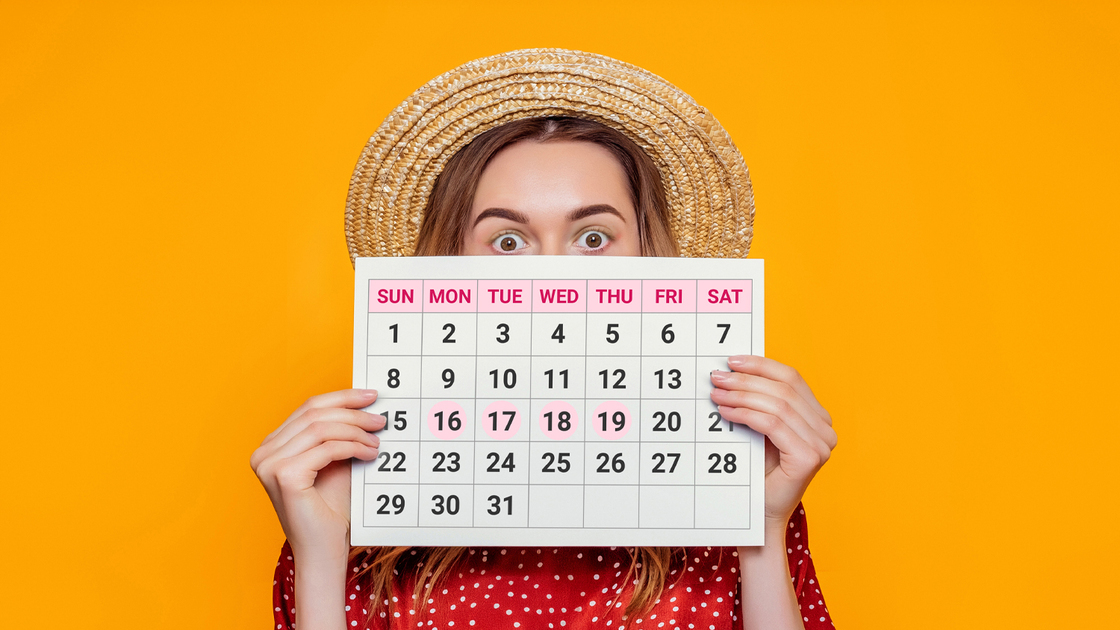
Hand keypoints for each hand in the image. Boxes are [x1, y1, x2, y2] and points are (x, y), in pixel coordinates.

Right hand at [250, 389, 384, 556]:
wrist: (324, 550)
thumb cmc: (331, 510)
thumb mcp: (334, 462)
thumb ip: (339, 434)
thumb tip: (364, 404)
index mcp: (271, 446)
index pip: (308, 408)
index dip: (341, 397)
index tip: (370, 395)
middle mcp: (263, 453)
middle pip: (314, 414)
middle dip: (352, 411)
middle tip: (380, 418)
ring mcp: (269, 464)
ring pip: (321, 428)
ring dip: (355, 430)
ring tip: (377, 439)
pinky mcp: (284, 475)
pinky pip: (326, 448)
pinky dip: (352, 446)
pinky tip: (369, 453)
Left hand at [709, 356, 836, 528]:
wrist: (761, 514)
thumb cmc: (758, 473)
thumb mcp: (760, 430)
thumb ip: (759, 402)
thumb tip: (732, 370)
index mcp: (818, 416)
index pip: (792, 378)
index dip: (761, 365)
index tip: (732, 360)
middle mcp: (826, 428)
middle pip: (784, 389)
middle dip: (747, 380)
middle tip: (717, 378)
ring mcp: (822, 443)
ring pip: (778, 405)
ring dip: (742, 396)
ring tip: (717, 394)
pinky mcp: (810, 457)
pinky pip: (773, 424)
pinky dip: (746, 414)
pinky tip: (726, 412)